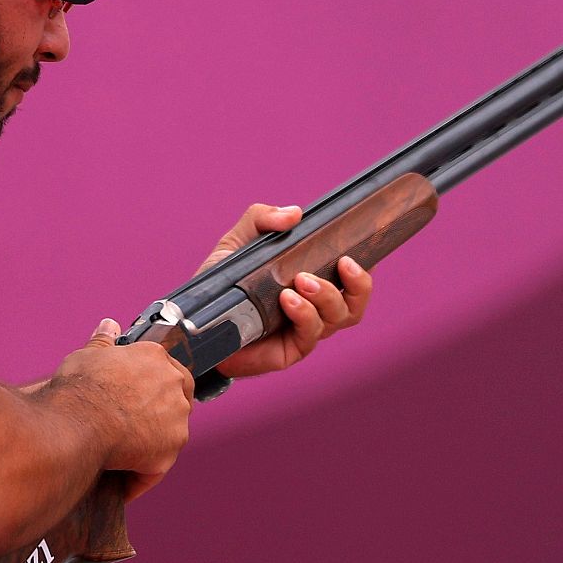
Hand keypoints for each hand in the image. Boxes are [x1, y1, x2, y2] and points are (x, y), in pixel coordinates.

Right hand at [51, 319, 193, 500]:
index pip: (167, 368)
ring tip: (125, 453)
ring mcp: (175, 418)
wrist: (75, 424)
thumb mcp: (87, 356)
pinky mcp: (169, 450)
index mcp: (154, 356)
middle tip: (132, 425)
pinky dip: (141, 475)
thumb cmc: (78, 389)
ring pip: (172, 432)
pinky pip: (156, 467)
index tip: (138, 396)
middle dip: (160, 412)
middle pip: (178, 398)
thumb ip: (103, 342)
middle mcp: (172, 383)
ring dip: (153, 442)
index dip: (153, 384)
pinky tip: (122, 480)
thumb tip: (109, 325)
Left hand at [198, 203, 373, 379]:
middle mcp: (316, 308)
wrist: (198, 323)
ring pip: (339, 317)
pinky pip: (310, 335)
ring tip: (301, 281)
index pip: (352, 278)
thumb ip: (262, 220)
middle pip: (356, 302)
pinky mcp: (291, 349)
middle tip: (341, 263)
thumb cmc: (224, 283)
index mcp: (312, 282)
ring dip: (326, 296)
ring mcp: (305, 330)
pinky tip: (287, 300)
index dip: (364, 268)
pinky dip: (304, 314)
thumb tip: (294, 213)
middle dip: (357, 283)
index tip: (357, 251)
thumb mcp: (238, 242)